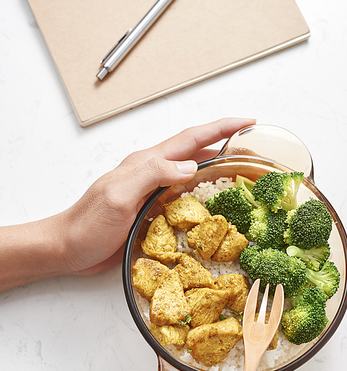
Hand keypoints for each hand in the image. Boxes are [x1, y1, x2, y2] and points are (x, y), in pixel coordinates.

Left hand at [0, 117, 253, 291]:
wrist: (67, 248)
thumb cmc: (88, 224)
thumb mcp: (118, 195)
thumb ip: (151, 175)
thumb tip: (191, 166)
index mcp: (147, 163)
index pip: (191, 139)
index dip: (221, 128)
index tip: (248, 122)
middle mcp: (153, 173)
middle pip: (197, 152)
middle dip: (227, 145)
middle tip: (255, 149)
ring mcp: (153, 191)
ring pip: (193, 174)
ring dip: (219, 170)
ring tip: (244, 173)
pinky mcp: (153, 211)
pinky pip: (186, 197)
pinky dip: (205, 195)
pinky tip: (216, 205)